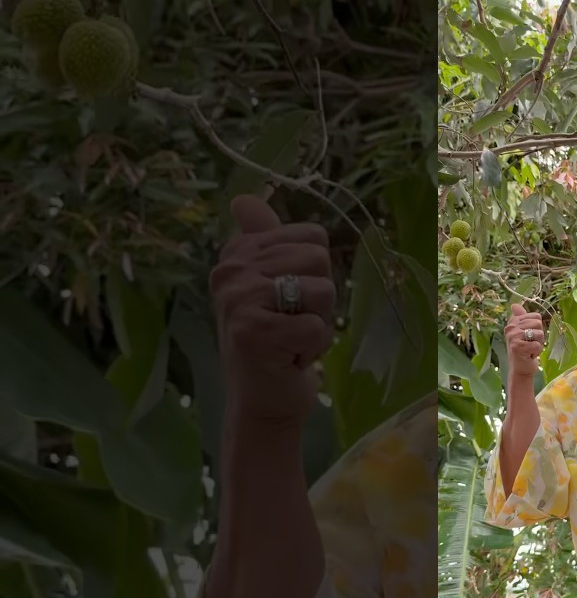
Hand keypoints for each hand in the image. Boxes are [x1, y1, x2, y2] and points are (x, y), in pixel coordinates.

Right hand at [211, 195, 336, 425]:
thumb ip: (263, 239)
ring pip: (323, 290)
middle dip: (320, 299)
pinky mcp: (253, 331)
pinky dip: (312, 348)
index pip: (312, 236)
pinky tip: (288, 357)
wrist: (262, 398)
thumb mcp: (270, 283)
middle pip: (320, 260)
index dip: (315, 272)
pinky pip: (316, 326)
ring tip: (290, 339)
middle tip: (292, 322)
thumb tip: (244, 199)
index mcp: (238, 253)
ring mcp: (239, 299)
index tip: (290, 297)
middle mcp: (232, 270)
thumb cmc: (273, 339)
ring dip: (318, 323)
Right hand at [504, 302, 543, 380]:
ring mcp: (513, 337)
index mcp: (513, 322)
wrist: (520, 368)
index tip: (529, 336)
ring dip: (538, 344)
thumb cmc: (523, 350)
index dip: (537, 328)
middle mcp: (511, 328)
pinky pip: (537, 345)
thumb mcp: (522, 331)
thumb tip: (514, 305)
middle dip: (538, 336)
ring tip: (529, 349)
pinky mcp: (518, 347)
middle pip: (538, 324)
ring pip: (539, 334)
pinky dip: (536, 352)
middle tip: (530, 344)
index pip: (536, 316)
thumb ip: (520, 317)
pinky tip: (528, 355)